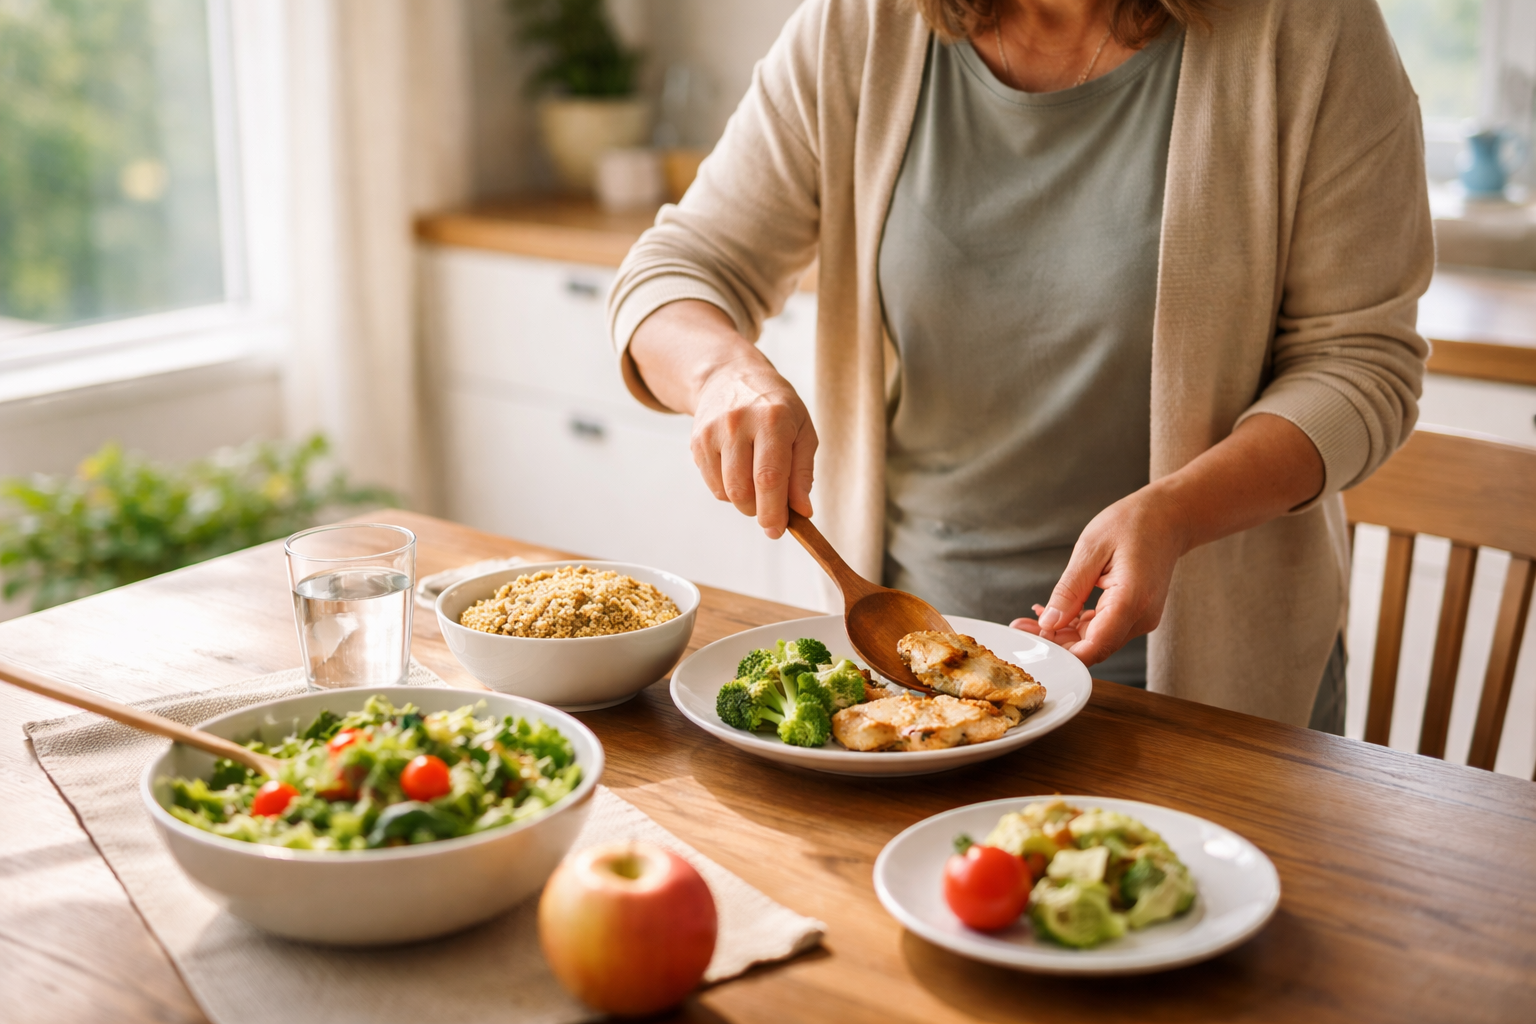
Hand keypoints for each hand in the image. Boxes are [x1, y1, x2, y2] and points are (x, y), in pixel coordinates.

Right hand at [628, 300, 816, 539]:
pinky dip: (729, 490)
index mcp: (773, 419)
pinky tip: (739, 470)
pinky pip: (713, 485)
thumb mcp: (802, 431)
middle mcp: (738, 423)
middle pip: (743, 490)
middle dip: (759, 511)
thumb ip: (803, 473)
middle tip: (772, 510)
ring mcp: (712, 432)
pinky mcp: (696, 441)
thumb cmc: (777, 408)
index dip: (773, 510)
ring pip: (726, 492)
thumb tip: (802, 511)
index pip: (769, 477)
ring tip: (757, 484)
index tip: (778, 531)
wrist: (731, 376)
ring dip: (745, 502)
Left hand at [1009, 413, 1325, 667]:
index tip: (1029, 641)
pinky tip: (1054, 614)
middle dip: (1054, 643)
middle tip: (1019, 627)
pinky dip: (1077, 625)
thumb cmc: (1135, 523)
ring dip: (1062, 635)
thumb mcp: (1092, 548)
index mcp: (1132, 600)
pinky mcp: (1136, 615)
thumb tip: (1048, 623)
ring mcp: (1140, 618)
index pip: (1094, 647)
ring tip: (1029, 619)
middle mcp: (1141, 617)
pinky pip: (1102, 629)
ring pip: (1095, 641)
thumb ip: (1070, 589)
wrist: (1171, 516)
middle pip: (1092, 648)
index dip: (1059, 651)